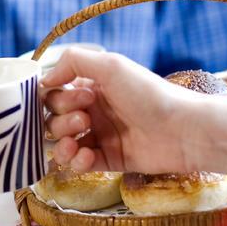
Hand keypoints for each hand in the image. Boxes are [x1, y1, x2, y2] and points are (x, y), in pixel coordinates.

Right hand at [41, 47, 192, 174]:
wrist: (182, 130)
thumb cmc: (149, 94)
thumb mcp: (111, 65)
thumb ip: (73, 61)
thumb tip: (44, 78)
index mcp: (93, 87)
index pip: (55, 95)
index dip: (57, 99)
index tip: (80, 98)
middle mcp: (94, 111)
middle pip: (54, 120)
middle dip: (60, 122)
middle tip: (84, 120)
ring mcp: (101, 137)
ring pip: (62, 144)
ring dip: (61, 145)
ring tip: (76, 144)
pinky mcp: (109, 160)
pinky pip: (79, 164)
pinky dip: (77, 162)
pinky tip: (87, 157)